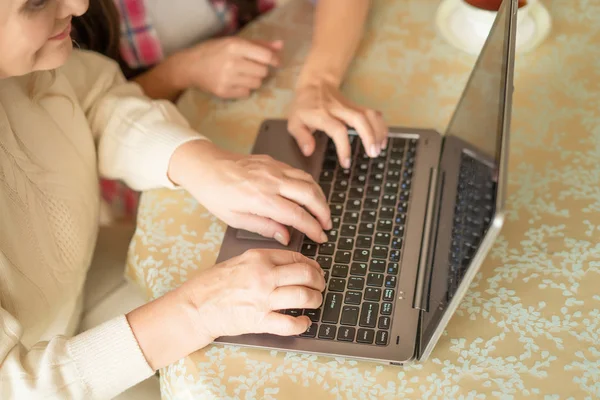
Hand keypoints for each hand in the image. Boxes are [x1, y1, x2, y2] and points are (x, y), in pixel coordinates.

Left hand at [168, 140, 331, 244]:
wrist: (205, 166)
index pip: (298, 215)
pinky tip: (309, 195)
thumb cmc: (216, 193)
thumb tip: (286, 236)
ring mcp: (274, 168)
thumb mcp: (235, 219)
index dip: (313, 228)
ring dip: (320, 197)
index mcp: (261, 198)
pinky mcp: (273, 161)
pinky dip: (309, 184)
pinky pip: (298, 172)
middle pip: (310, 195)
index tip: (320, 237)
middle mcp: (272, 181)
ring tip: (322, 211)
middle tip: (327, 225)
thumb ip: (264, 227)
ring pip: (308, 181)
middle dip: (324, 212)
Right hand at [178, 37, 282, 98]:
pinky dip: (244, 89)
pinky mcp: (224, 92)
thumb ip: (259, 45)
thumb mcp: (235, 42)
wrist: (191, 66)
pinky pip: (247, 93)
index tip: (275, 62)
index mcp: (235, 46)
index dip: (274, 60)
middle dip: (261, 70)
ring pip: (257, 84)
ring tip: (243, 74)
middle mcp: (232, 62)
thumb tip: (280, 46)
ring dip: (254, 80)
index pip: (265, 56)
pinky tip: (235, 82)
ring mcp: (227, 79)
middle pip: (263, 72)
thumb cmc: (215, 51)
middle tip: (252, 67)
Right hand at [180, 249, 325, 344]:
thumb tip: (291, 265)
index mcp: (258, 258)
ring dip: (315, 300)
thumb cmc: (213, 285)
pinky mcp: (259, 321)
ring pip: (303, 296)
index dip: (312, 265)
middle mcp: (263, 275)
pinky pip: (290, 324)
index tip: (316, 270)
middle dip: (319, 281)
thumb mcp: (239, 261)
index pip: (296, 258)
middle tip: (321, 286)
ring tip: (315, 301)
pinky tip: (305, 322)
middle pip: (306, 274)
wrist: (195, 307)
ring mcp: (262, 299)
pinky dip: (303, 324)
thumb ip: (264, 261)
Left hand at [287, 79, 387, 168]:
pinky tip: (383, 139)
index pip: (337, 130)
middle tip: (373, 154)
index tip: (346, 163)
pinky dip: (381, 125)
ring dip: (377, 131)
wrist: (315, 84)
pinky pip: (372, 113)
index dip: (343, 147)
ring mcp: (349, 106)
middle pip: (359, 119)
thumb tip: (309, 151)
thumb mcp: (294, 122)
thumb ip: (301, 138)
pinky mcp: (357, 106)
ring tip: (380, 148)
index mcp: (321, 115)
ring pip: (369, 115)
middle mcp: (338, 109)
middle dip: (369, 136)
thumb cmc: (304, 107)